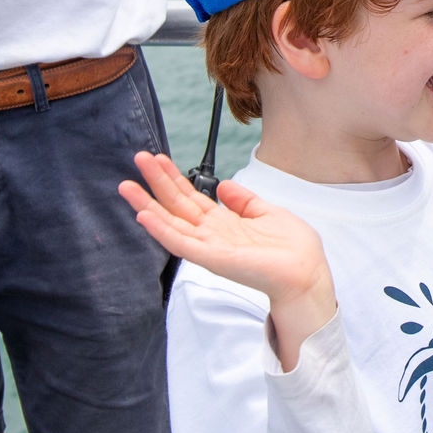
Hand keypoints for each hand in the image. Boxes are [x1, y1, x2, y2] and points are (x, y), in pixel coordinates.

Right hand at [121, 153, 338, 366]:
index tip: (157, 159)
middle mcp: (211, 235)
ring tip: (127, 186)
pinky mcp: (212, 259)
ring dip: (147, 205)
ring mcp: (209, 247)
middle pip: (176, 205)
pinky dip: (161, 230)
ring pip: (170, 223)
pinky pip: (181, 243)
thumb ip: (243, 200)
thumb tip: (224, 185)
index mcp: (223, 223)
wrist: (306, 273)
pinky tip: (145, 215)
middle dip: (156, 182)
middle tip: (137, 159)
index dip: (173, 177)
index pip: (190, 197)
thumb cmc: (291, 248)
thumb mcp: (266, 212)